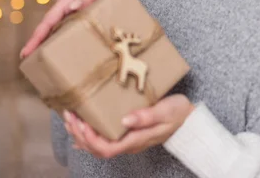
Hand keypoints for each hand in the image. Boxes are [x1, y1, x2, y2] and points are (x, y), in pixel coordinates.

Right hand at [20, 0, 129, 58]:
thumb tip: (73, 7)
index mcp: (66, 1)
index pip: (48, 20)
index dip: (37, 37)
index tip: (27, 51)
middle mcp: (65, 7)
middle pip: (47, 27)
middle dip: (37, 43)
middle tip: (27, 61)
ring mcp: (70, 13)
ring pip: (55, 29)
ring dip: (48, 43)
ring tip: (41, 62)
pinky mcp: (78, 18)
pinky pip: (66, 30)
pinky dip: (61, 40)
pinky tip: (62, 53)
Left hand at [64, 94, 194, 157]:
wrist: (190, 119)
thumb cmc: (178, 113)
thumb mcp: (166, 111)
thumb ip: (146, 116)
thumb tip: (124, 121)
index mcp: (136, 140)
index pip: (106, 148)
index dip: (90, 139)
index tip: (81, 122)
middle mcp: (130, 144)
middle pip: (97, 149)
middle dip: (79, 135)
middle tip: (70, 115)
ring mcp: (128, 141)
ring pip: (98, 146)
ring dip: (81, 135)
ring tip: (70, 119)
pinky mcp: (128, 135)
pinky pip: (103, 140)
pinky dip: (88, 135)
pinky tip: (80, 130)